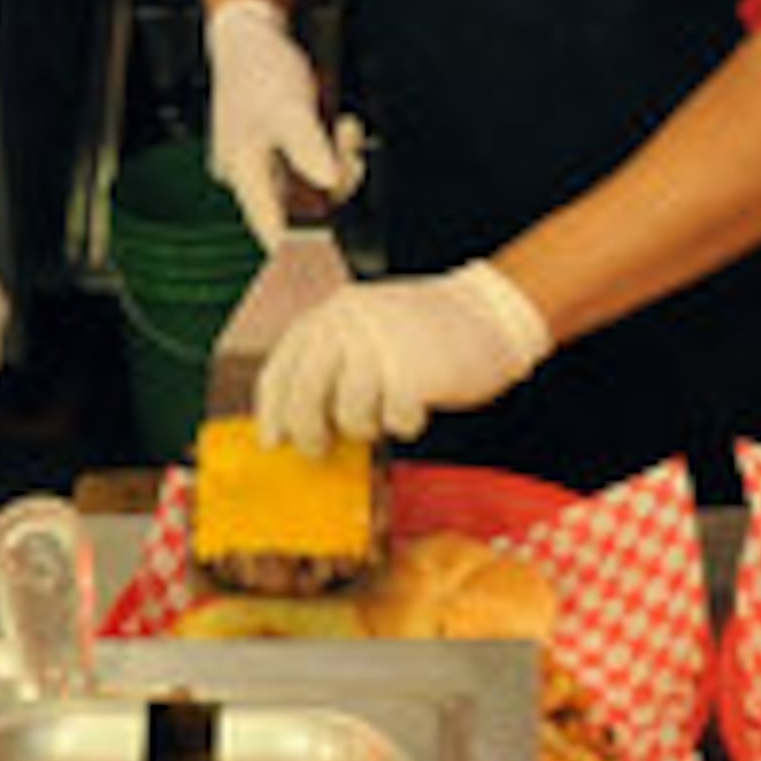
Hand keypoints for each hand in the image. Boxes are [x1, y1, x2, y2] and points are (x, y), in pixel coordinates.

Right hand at [204, 0, 366, 248]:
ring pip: (316, 189)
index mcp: (244, 171)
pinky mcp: (287, 153)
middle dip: (335, 183)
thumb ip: (309, 146)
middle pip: (302, 210)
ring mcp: (271, 165)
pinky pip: (318, 169)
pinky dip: (335, 152)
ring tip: (343, 126)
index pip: (271, 229)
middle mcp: (254, 175)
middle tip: (346, 145)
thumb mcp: (289, 105)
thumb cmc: (260, 68)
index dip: (299, 252)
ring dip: (340, 162)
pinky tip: (340, 126)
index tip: (326, 268)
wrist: (254, 34)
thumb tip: (328, 182)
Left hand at [255, 260, 552, 455]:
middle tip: (321, 450)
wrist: (489, 311)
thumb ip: (331, 362)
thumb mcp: (366, 329)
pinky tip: (417, 406)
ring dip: (367, 427)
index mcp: (329, 314)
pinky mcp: (412, 370)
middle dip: (309, 434)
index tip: (273, 442)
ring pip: (348, 415)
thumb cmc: (425, 331)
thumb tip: (297, 422)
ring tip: (385, 413)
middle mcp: (347, 324)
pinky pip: (394, 420)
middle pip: (303, 398)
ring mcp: (379, 345)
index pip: (280, 371)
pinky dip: (405, 423)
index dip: (272, 414)